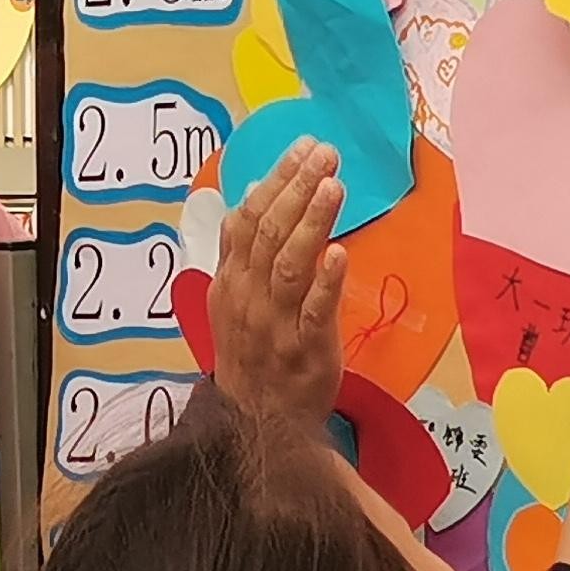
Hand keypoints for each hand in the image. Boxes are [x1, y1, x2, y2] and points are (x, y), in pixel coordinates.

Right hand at [207, 141, 346, 420]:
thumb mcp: (235, 299)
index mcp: (231, 280)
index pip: (248, 218)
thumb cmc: (254, 355)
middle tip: (326, 153)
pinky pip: (313, 312)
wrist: (255, 422)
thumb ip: (244, 252)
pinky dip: (325, 282)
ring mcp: (274, 323)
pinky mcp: (304, 350)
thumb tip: (256, 193)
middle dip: (297, 187)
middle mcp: (248, 296)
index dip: (275, 180)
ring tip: (333, 185)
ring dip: (310, 221)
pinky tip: (339, 252)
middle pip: (269, 232)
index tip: (303, 148)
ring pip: (289, 264)